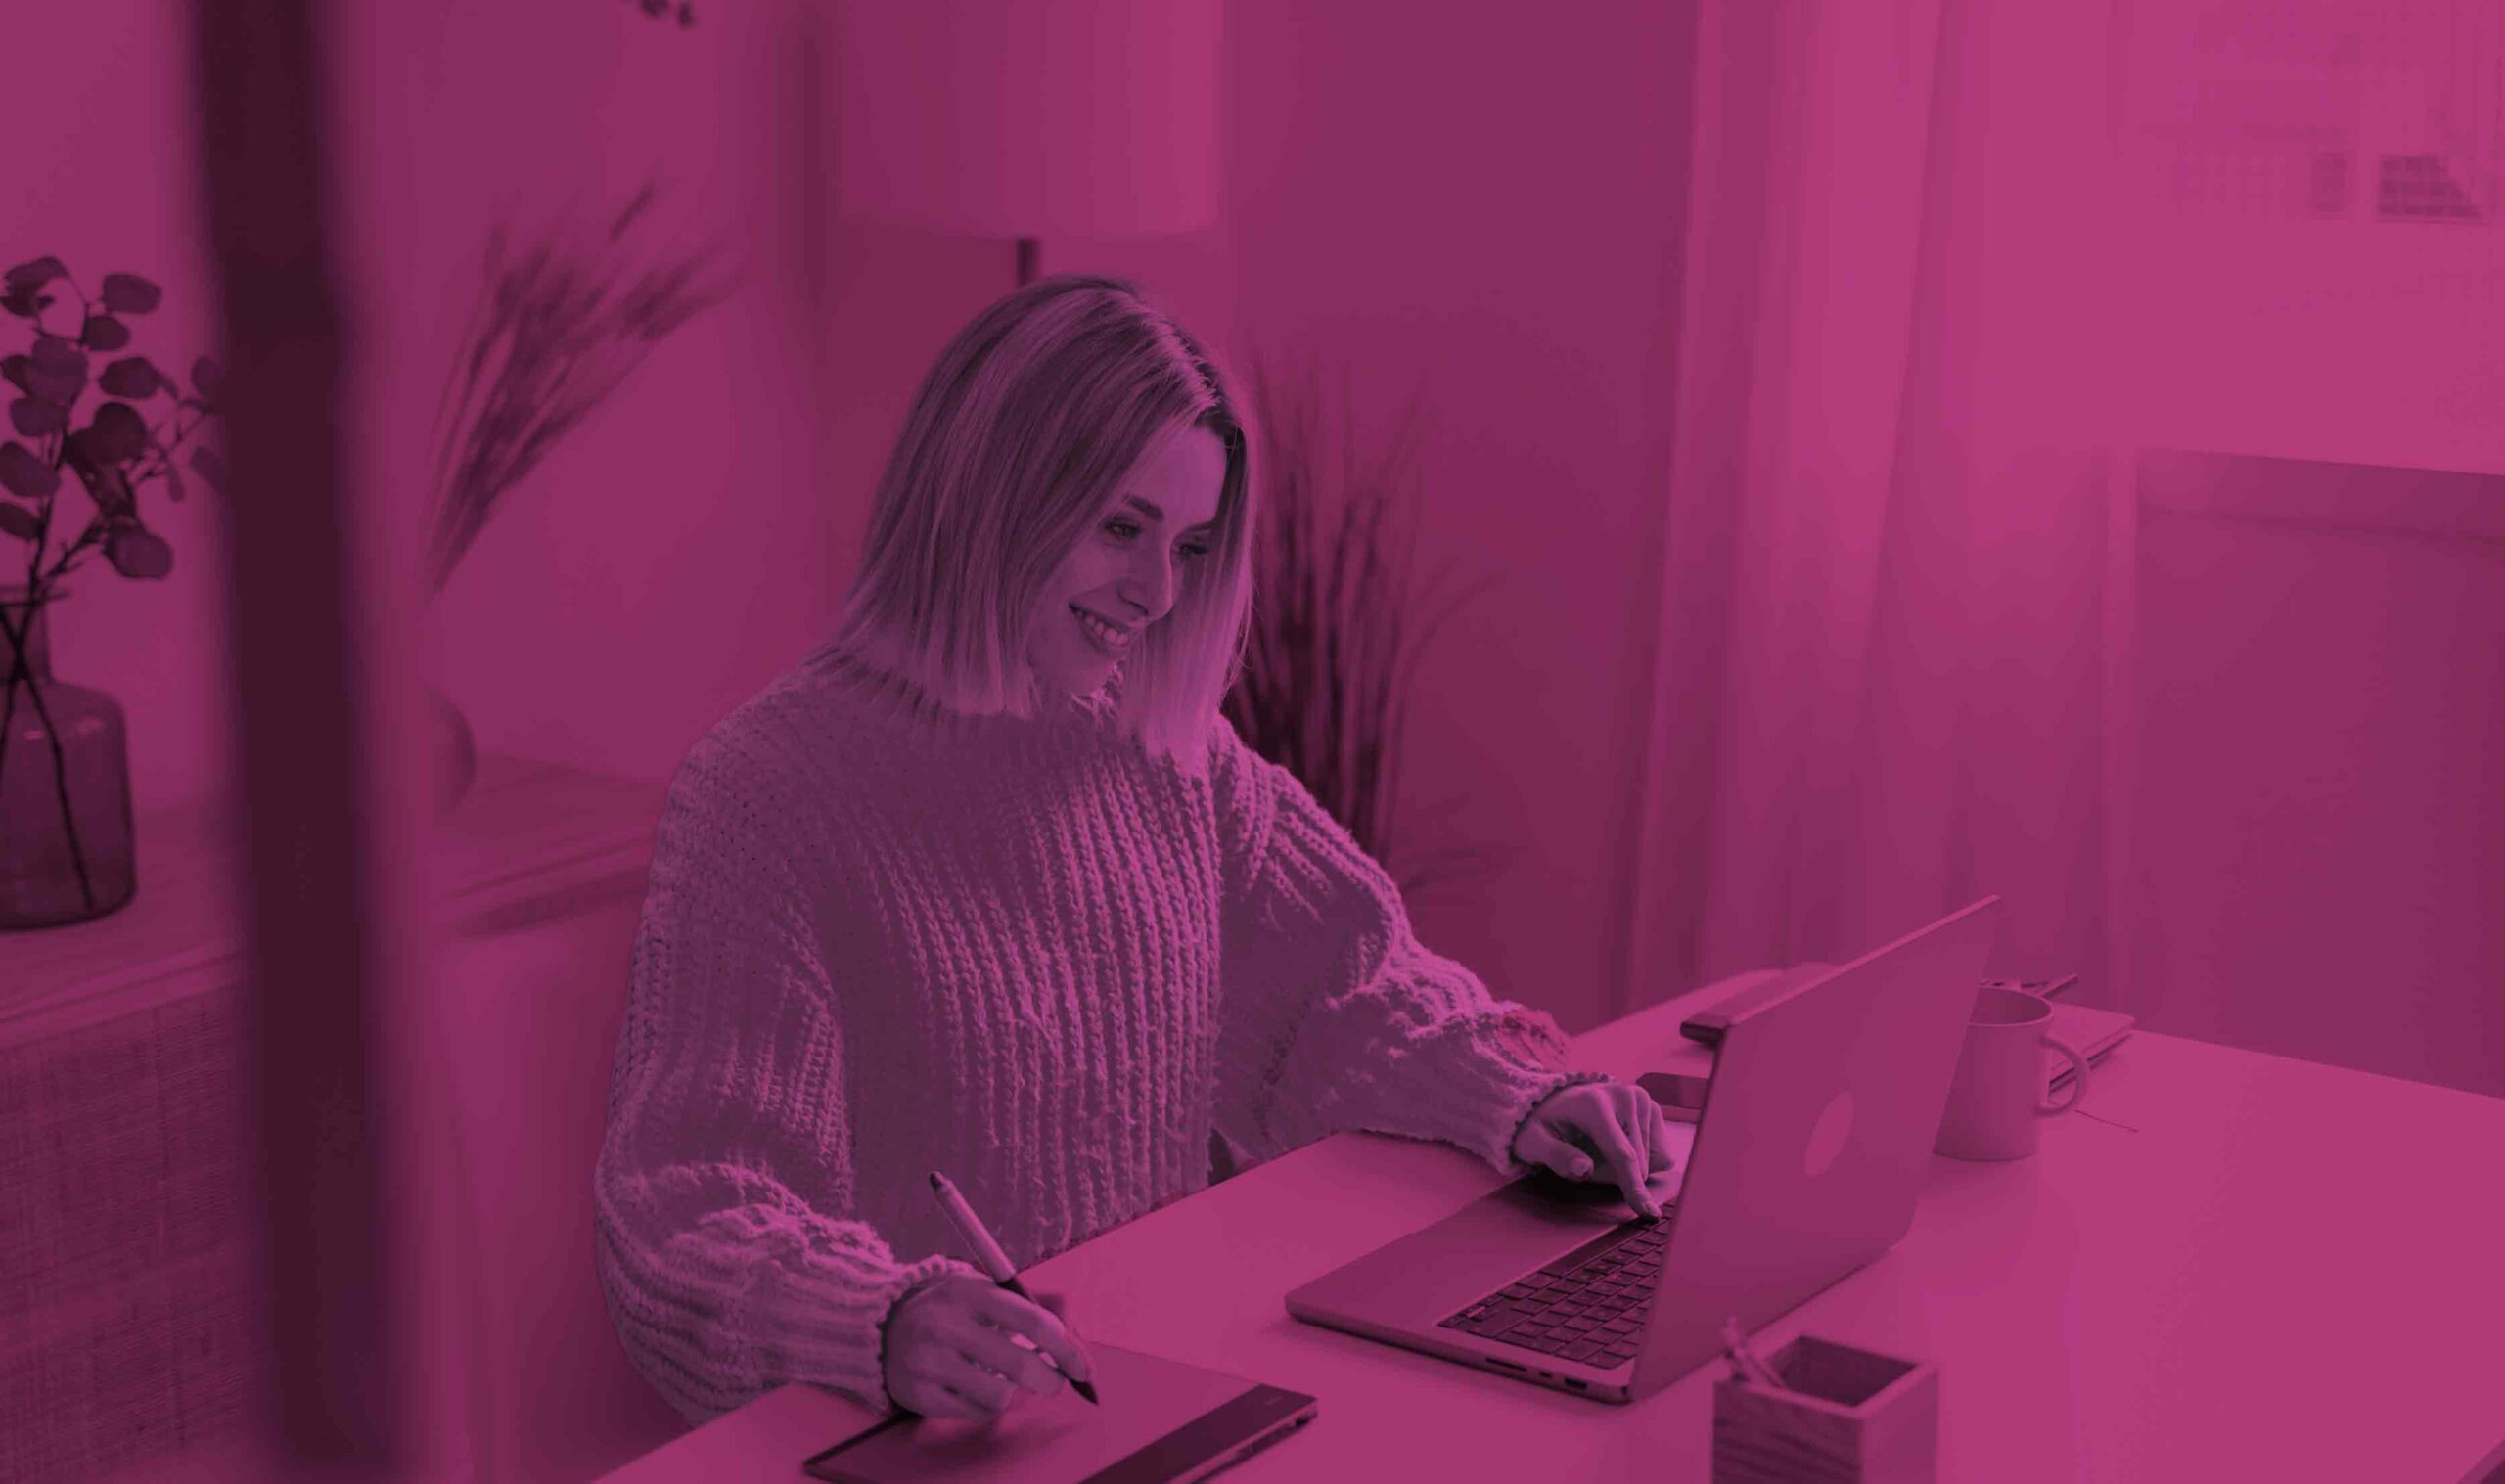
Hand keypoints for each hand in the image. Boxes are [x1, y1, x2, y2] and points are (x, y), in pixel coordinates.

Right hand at [882, 1276, 1095, 1423]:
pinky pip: (977, 1413)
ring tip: (1005, 1380)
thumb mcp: (985, 1292)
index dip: (1065, 1347)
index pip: (1032, 1321)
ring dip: (1014, 1393)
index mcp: (968, 1290)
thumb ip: (1034, 1309)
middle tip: (1055, 1383)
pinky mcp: (919, 1395)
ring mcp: (928, 1362)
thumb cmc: (953, 1310)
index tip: (1081, 1366)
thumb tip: (1080, 1347)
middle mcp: (944, 1324)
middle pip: (1019, 1364)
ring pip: (1000, 1395)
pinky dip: (988, 1406)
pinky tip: (977, 1388)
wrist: (884, 1328)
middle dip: (1050, 1380)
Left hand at [1509, 1079, 1674, 1218]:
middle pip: (1638, 1162)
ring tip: (1600, 1148)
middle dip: (1615, 1174)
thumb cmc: (1543, 1127)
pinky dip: (1642, 1159)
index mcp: (1594, 1103)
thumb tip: (1583, 1169)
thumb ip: (1557, 1157)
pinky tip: (1618, 1145)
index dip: (1634, 1186)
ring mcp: (1642, 1100)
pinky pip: (1661, 1154)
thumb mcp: (1534, 1143)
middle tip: (1585, 1159)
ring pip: (1654, 1159)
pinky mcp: (1652, 1108)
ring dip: (1628, 1167)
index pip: (1622, 1154)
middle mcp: (1624, 1095)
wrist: (1554, 1103)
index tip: (1647, 1212)